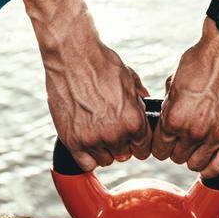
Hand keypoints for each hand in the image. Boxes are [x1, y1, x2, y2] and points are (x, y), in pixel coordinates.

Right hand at [40, 6, 153, 171]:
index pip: (144, 147)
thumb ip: (140, 100)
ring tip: (98, 130)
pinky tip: (87, 139)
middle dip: (122, 143)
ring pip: (106, 159)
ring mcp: (92, 139)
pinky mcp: (72, 140)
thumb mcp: (130, 79)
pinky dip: (88, 154)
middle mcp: (115, 134)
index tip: (132, 136)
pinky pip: (85, 163)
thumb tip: (146, 108)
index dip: (139, 141)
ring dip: (104, 148)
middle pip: (125, 154)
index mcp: (134, 121)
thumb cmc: (102, 63)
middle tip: (113, 127)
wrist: (72, 55)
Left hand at [151, 21, 218, 179]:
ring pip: (195, 164)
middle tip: (180, 137)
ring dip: (192, 156)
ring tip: (194, 144)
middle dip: (175, 148)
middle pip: (176, 157)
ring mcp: (215, 136)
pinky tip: (207, 158)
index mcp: (174, 118)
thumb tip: (163, 120)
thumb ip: (169, 107)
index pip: (159, 149)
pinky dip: (210, 167)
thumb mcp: (173, 82)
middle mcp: (193, 131)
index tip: (164, 139)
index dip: (160, 144)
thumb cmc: (200, 61)